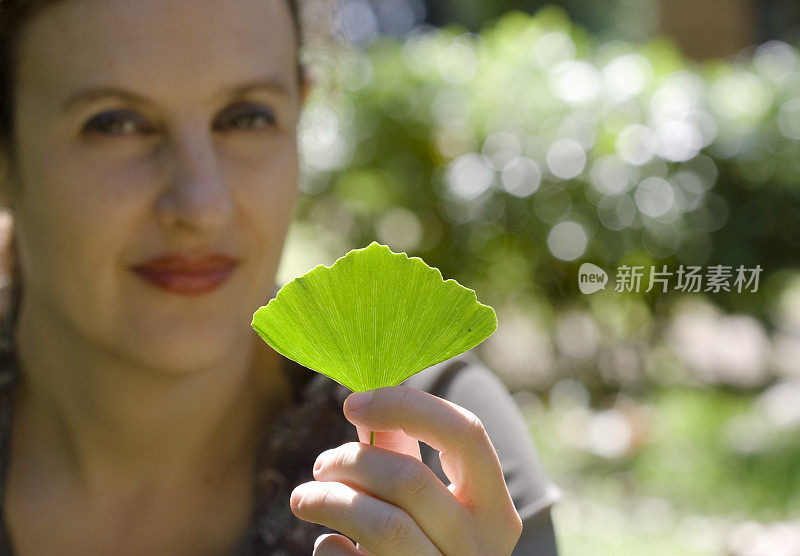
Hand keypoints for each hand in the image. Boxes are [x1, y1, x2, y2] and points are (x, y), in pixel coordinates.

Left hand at [289, 386, 522, 554]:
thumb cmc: (425, 548)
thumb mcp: (427, 501)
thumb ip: (403, 453)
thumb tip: (365, 401)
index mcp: (495, 507)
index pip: (465, 432)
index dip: (406, 406)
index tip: (353, 402)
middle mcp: (482, 547)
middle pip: (410, 479)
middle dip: (352, 460)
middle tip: (323, 464)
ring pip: (382, 525)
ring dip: (329, 499)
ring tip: (304, 497)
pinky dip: (329, 548)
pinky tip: (328, 543)